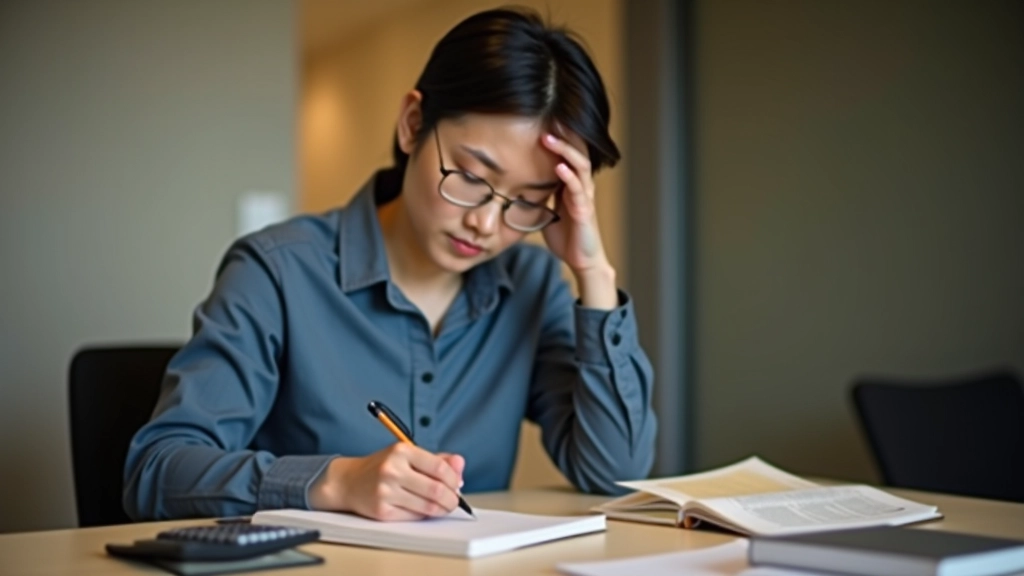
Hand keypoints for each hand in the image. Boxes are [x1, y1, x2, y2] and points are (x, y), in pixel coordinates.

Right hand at [308, 443, 464, 521]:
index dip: (454, 479)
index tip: (457, 484)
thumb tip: (460, 467)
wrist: (348, 481)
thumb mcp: (408, 455)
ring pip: (427, 506)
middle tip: (454, 501)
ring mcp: (385, 491)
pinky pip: (413, 516)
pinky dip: (424, 515)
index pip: (439, 467)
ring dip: (441, 509)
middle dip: (451, 498)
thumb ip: (436, 459)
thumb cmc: (382, 467)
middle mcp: (392, 470)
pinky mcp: (382, 510)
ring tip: (443, 506)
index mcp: (401, 451)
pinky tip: (424, 509)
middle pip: (436, 489)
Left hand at [540, 131, 618, 308]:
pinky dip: (569, 176)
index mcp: (572, 184)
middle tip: (545, 119)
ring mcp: (585, 197)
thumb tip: (518, 181)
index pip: (568, 153)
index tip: (541, 120)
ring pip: (579, 166)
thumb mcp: (548, 208)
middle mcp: (582, 186)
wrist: (582, 260)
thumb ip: (541, 193)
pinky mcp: (585, 212)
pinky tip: (559, 167)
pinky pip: (578, 190)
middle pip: (577, 152)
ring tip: (549, 138)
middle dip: (562, 135)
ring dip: (564, 150)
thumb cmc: (566, 235)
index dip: (558, 136)